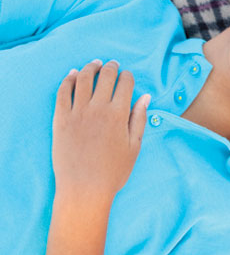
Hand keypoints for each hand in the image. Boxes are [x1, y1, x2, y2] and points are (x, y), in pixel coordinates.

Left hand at [52, 60, 149, 202]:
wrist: (83, 190)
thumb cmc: (113, 171)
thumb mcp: (134, 146)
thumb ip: (139, 118)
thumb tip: (145, 96)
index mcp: (118, 114)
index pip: (125, 83)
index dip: (128, 76)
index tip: (127, 77)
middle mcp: (97, 108)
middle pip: (105, 76)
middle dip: (111, 67)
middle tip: (112, 64)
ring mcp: (77, 113)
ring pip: (83, 79)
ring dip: (90, 68)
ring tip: (94, 65)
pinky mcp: (60, 120)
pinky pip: (62, 93)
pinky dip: (68, 80)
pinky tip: (73, 75)